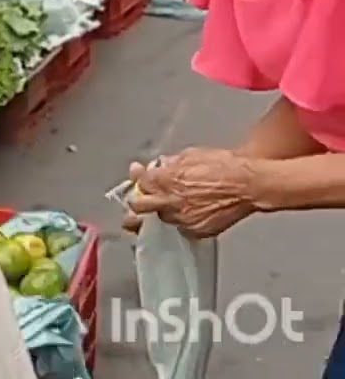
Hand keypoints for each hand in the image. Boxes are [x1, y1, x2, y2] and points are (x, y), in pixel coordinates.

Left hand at [126, 148, 257, 238]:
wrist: (249, 185)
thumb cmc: (225, 167)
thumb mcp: (191, 155)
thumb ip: (169, 163)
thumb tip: (158, 166)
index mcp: (164, 180)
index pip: (138, 184)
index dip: (138, 179)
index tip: (139, 177)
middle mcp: (169, 202)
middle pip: (137, 208)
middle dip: (137, 203)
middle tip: (140, 201)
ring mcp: (182, 219)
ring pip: (160, 219)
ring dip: (162, 212)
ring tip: (174, 204)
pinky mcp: (196, 231)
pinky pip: (181, 228)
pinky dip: (182, 221)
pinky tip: (190, 212)